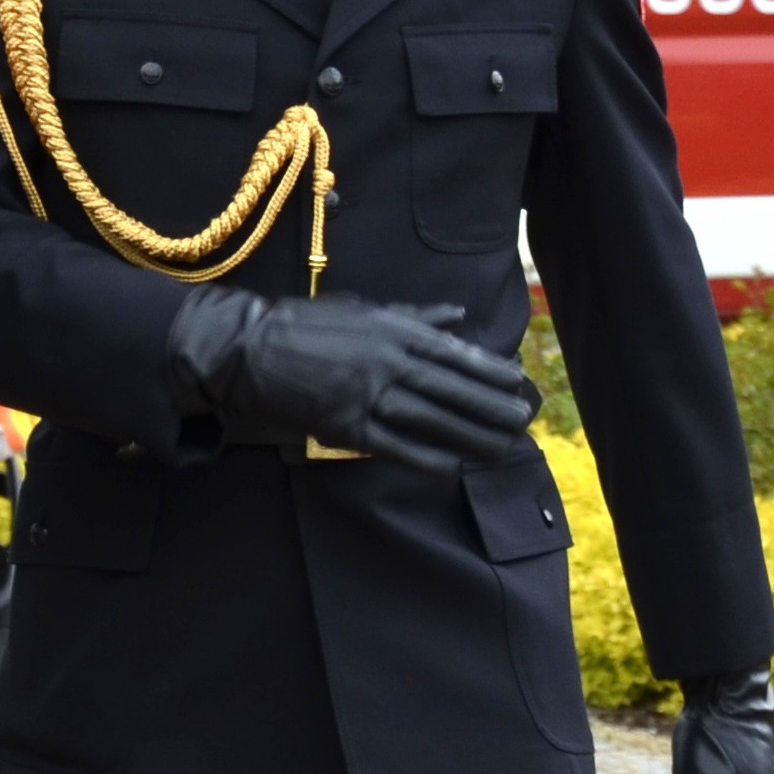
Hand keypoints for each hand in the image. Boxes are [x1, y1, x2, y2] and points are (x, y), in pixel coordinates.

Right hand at [161, 288, 537, 476]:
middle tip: (523, 417)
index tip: (516, 380)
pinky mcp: (346, 425)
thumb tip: (456, 316)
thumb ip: (412, 315)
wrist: (250, 347)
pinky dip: (427, 456)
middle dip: (490, 405)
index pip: (452, 352)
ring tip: (501, 446)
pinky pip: (396, 445)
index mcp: (392, 329)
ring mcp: (368, 395)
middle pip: (450, 388)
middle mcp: (387, 361)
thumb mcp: (363, 308)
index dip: (487, 369)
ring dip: (470, 434)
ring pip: (431, 419)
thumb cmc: (305, 324)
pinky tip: (453, 464)